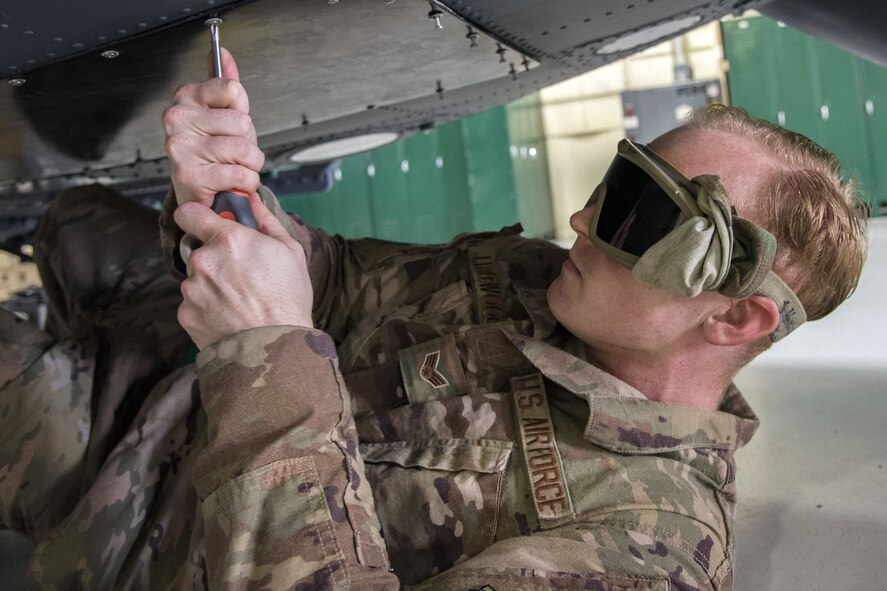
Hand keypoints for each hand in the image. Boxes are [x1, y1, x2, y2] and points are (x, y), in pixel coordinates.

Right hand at [163, 48, 264, 206]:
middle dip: (248, 142)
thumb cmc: (213, 153)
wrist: (200, 193)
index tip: (230, 123)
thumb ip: (226, 86)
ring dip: (250, 165)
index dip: (241, 110)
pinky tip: (233, 182)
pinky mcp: (190, 176)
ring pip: (244, 149)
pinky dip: (247, 182)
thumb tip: (224, 55)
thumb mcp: (223, 114)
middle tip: (233, 152)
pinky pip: (240, 173)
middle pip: (242, 121)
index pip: (232, 89)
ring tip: (235, 167)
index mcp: (186, 98)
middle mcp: (177, 120)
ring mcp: (181, 148)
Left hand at [174, 195, 313, 349]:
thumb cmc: (288, 300)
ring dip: (212, 287)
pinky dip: (207, 310)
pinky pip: (193, 305)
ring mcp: (192, 289)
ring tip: (239, 303)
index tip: (204, 223)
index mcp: (229, 239)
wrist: (276, 348)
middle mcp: (204, 260)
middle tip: (241, 278)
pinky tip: (230, 318)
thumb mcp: (290, 252)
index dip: (197, 216)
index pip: (190, 213)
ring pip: (197, 280)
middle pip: (200, 252)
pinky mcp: (186, 314)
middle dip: (216, 261)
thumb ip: (266, 222)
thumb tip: (253, 201)